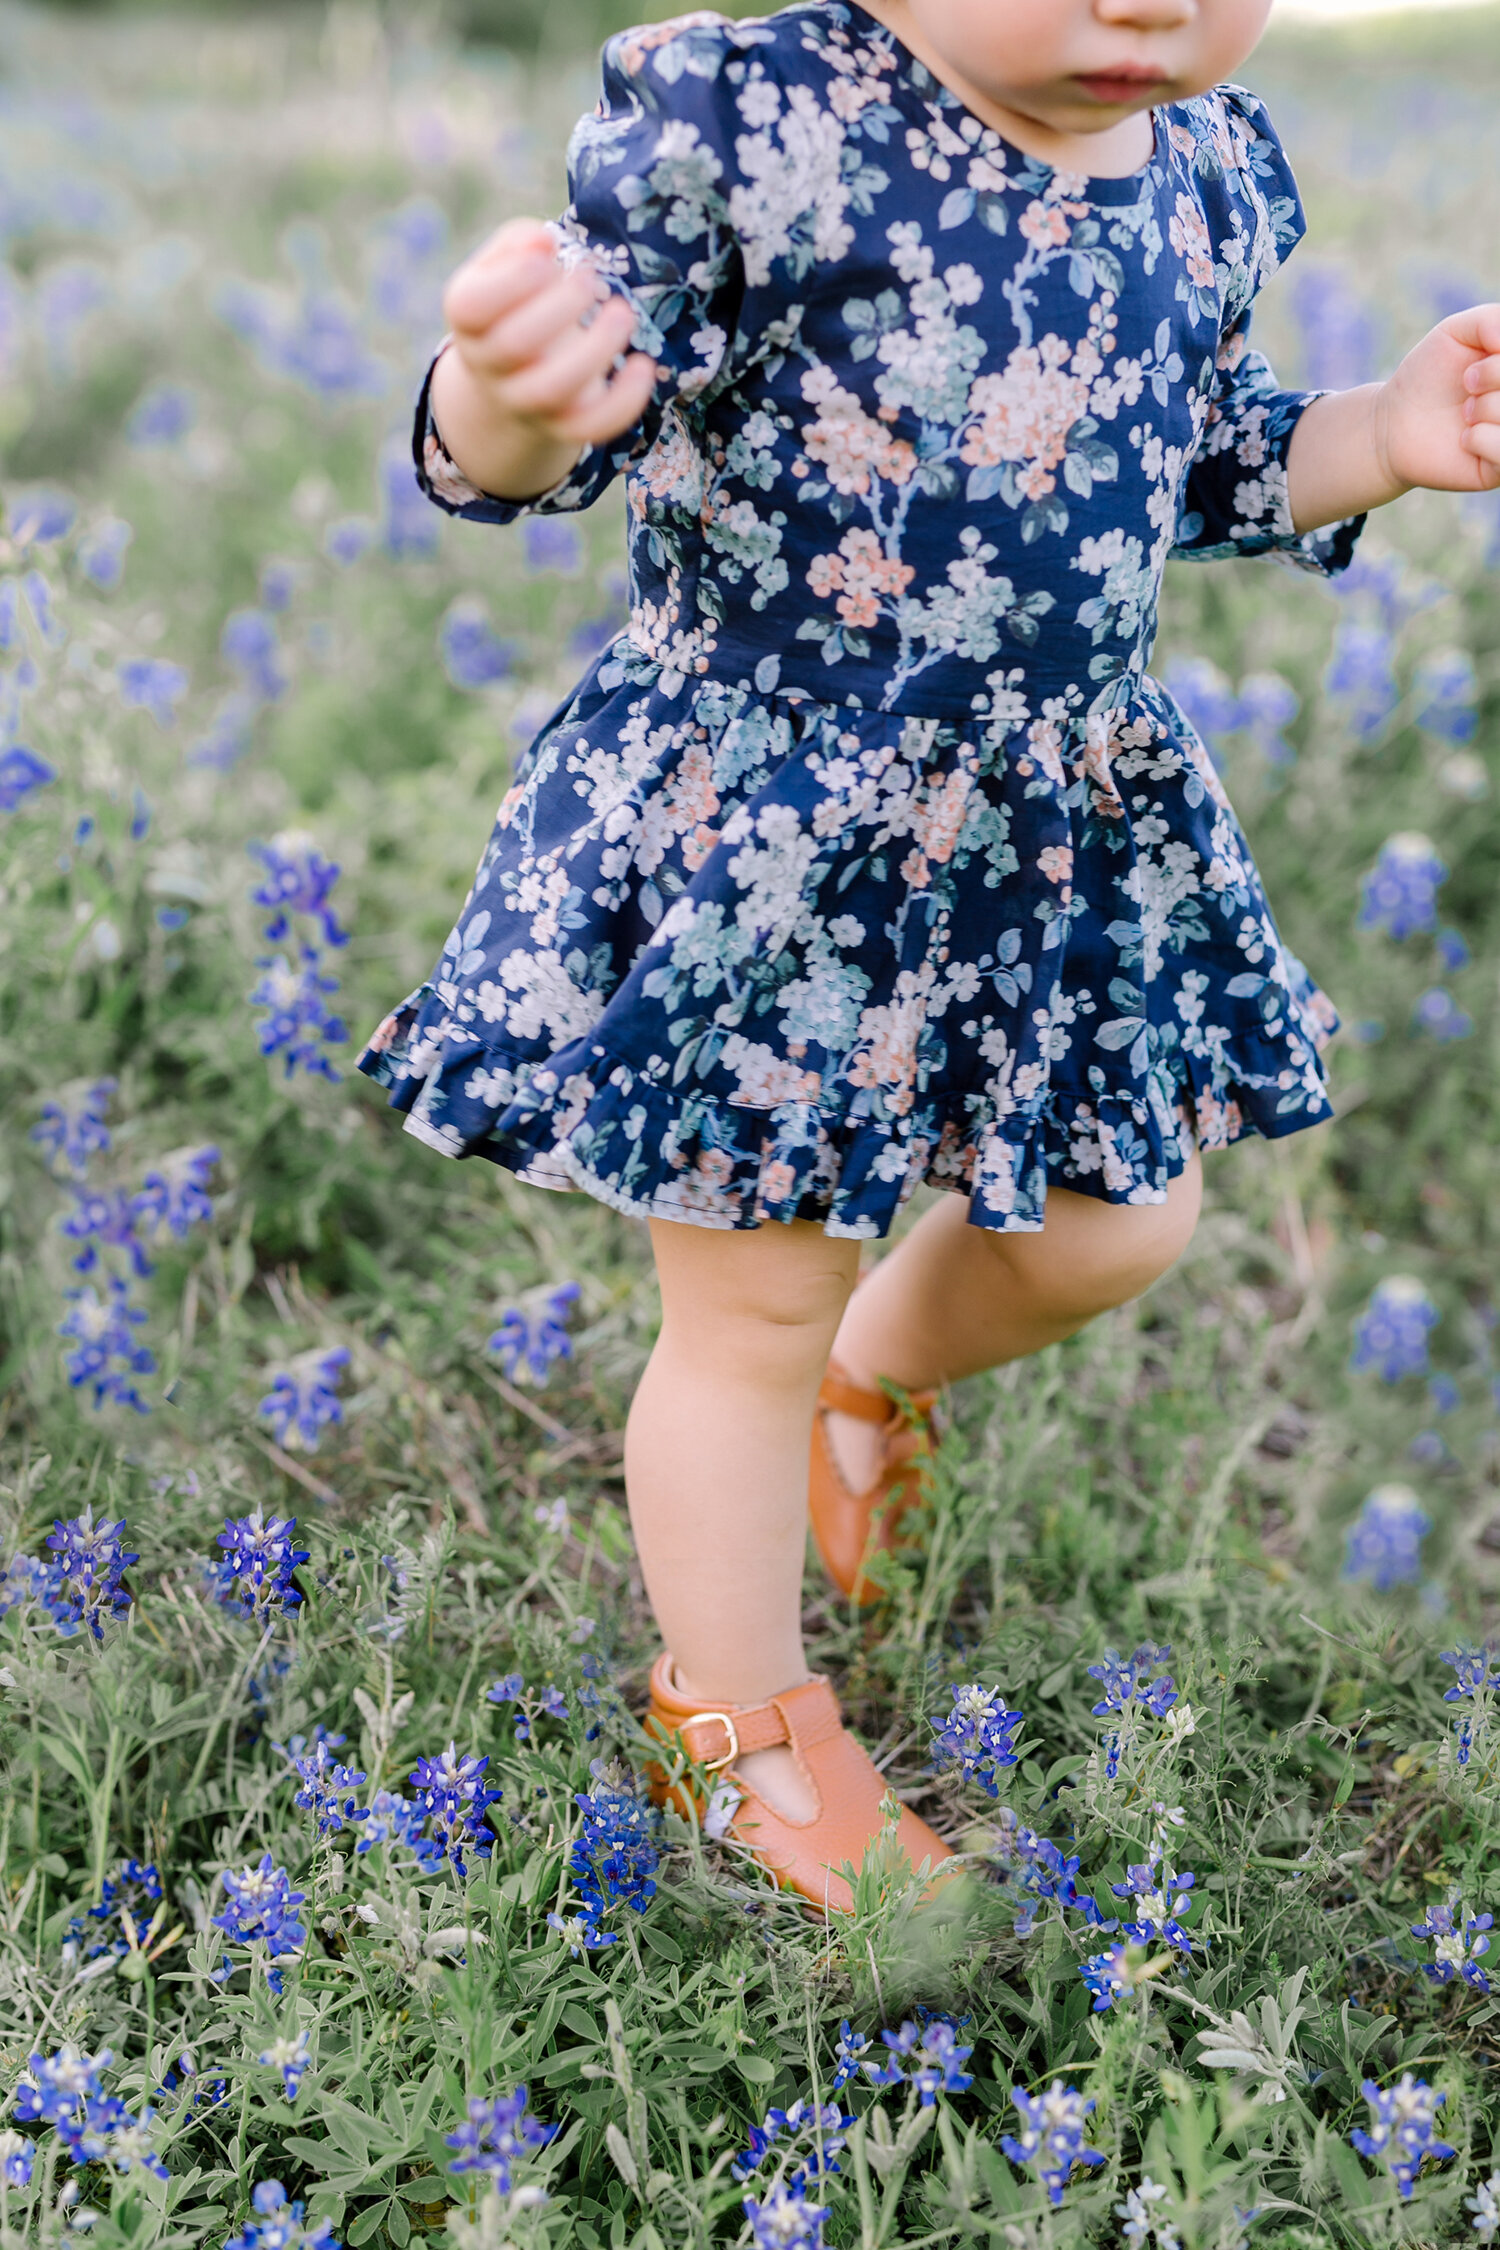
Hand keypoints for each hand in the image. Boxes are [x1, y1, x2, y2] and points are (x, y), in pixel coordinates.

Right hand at [430, 218, 659, 500]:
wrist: (512, 375)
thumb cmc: (515, 300)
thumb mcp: (505, 264)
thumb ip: (519, 243)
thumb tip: (543, 242)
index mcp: (467, 318)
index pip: (472, 306)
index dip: (512, 280)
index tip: (549, 258)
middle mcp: (488, 365)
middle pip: (515, 344)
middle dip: (560, 306)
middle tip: (589, 279)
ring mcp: (523, 401)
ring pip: (552, 388)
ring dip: (595, 349)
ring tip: (622, 314)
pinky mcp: (561, 426)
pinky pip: (589, 426)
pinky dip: (622, 401)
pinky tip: (643, 366)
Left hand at [1375, 303, 1499, 496]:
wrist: (1392, 422)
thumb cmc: (1428, 375)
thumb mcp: (1458, 331)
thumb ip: (1491, 320)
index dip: (1499, 362)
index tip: (1477, 359)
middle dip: (1495, 375)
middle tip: (1466, 384)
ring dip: (1486, 407)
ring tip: (1464, 412)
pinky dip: (1481, 438)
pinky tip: (1464, 438)